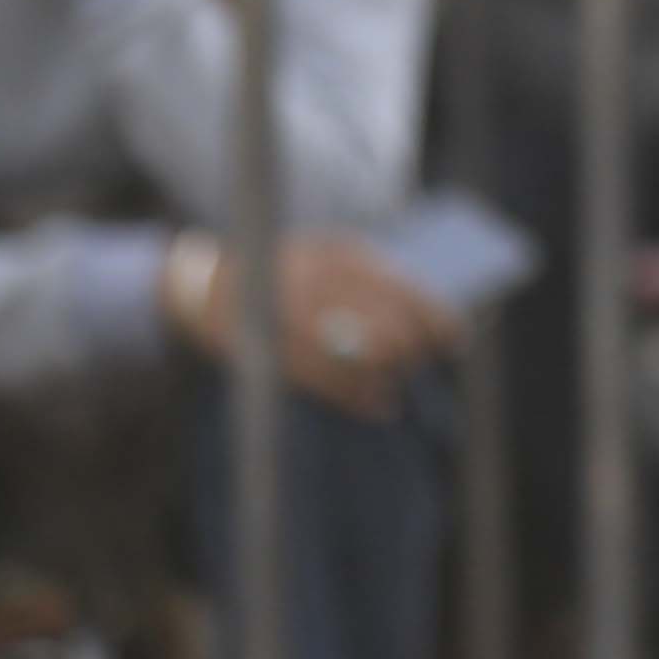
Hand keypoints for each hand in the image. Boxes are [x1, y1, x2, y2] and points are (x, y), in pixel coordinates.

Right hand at [165, 228, 460, 422]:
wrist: (204, 288)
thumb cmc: (286, 273)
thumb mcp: (328, 257)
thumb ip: (371, 279)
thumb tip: (430, 315)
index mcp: (335, 255)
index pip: (402, 287)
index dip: (435, 317)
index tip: (455, 337)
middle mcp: (315, 282)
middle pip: (385, 325)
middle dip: (412, 349)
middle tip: (420, 359)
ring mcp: (288, 318)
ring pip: (359, 356)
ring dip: (388, 374)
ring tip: (398, 382)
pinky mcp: (271, 351)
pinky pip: (328, 381)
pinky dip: (361, 395)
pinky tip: (381, 403)